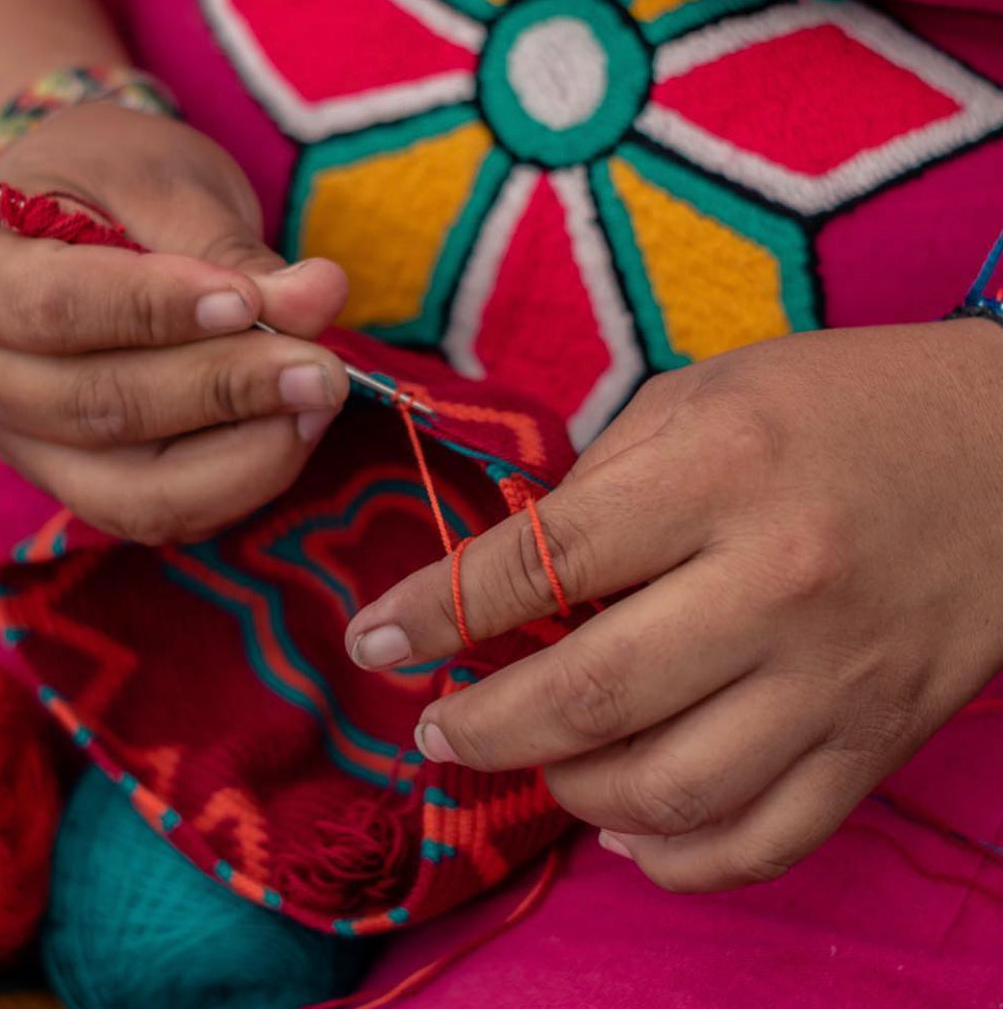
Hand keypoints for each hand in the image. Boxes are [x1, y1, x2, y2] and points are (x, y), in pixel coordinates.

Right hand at [0, 103, 349, 542]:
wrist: (81, 218)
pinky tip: (294, 431)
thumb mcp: (163, 181)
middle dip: (227, 390)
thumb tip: (319, 298)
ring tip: (318, 399)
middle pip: (102, 408)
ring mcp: (28, 448)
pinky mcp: (87, 486)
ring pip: (135, 492)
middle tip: (322, 367)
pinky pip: (165, 514)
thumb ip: (232, 247)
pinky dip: (241, 482)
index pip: (55, 309)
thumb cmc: (112, 184)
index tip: (250, 300)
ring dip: (246, 454)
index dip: (157, 311)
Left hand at [345, 322, 1002, 891]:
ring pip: (669, 787)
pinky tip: (628, 828)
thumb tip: (518, 574)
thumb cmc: (841, 404)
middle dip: (483, 727)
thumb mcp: (706, 396)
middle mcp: (774, 584)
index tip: (374, 638)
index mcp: (718, 474)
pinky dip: (676, 857)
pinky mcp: (878, 740)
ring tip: (535, 762)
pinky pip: (764, 839)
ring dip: (570, 793)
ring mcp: (833, 677)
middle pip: (591, 695)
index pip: (542, 561)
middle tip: (436, 728)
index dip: (436, 609)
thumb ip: (605, 483)